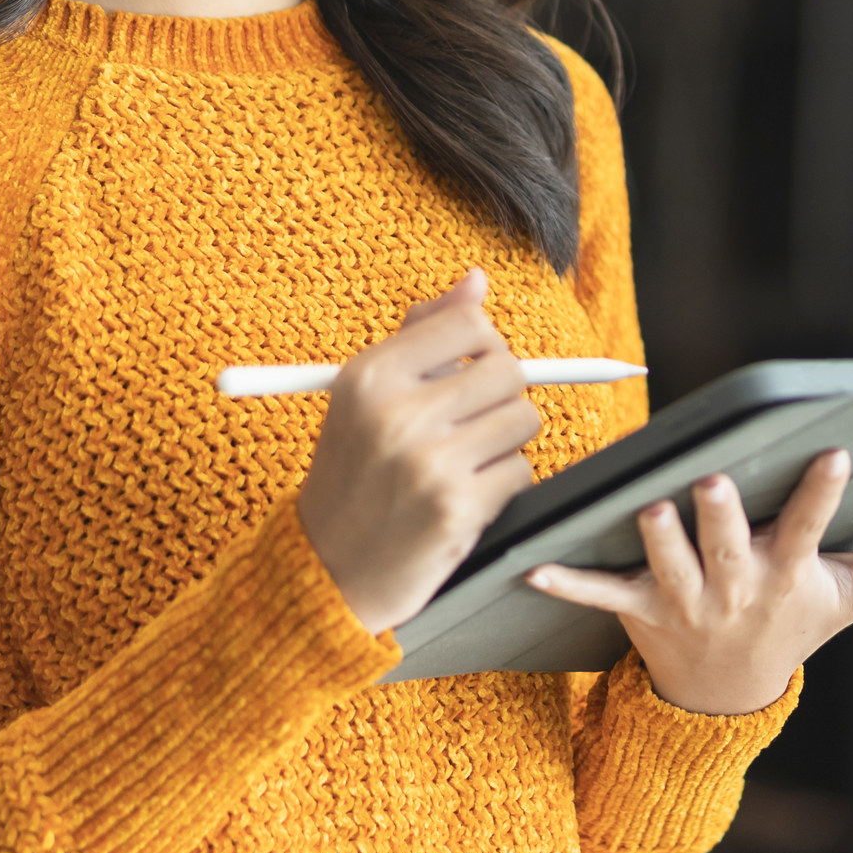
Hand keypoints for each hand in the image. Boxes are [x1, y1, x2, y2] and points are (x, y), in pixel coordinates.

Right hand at [294, 269, 542, 632]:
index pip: (469, 323)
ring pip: (523, 420)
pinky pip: (521, 471)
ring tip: (463, 462)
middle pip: (508, 370)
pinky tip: (464, 498)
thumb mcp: (366, 396)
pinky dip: (503, 485)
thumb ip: (422, 334)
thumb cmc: (355, 473)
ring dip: (505, 443)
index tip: (471, 370)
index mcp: (369, 376)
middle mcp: (395, 414)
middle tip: (472, 423)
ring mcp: (428, 463)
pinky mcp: (457, 508)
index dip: (484, 345)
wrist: (329, 571)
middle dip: (501, 396)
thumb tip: (477, 281)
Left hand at [524, 449, 852, 715]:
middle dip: (723, 515)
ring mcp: (684, 600)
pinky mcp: (638, 609)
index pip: (809, 527)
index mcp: (786, 574)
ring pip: (666, 562)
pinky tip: (531, 563)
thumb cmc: (798, 624)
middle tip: (718, 482)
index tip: (834, 452)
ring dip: (656, 538)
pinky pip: (599, 591)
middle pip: (727, 545)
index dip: (820, 493)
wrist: (727, 699)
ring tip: (651, 506)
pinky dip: (566, 579)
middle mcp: (734, 588)